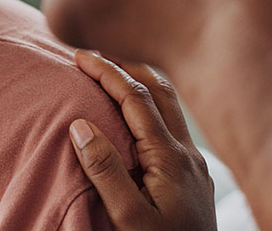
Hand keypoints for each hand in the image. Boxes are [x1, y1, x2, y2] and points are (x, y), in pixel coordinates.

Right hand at [70, 51, 216, 230]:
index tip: (78, 55)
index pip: (135, 97)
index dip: (106, 71)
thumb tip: (81, 123)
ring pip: (169, 106)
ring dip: (139, 85)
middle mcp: (186, 154)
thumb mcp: (127, 219)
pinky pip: (170, 126)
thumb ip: (104, 170)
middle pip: (159, 90)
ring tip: (109, 80)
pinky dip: (147, 108)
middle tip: (92, 60)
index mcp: (169, 158)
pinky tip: (129, 121)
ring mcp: (193, 165)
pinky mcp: (192, 178)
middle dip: (125, 67)